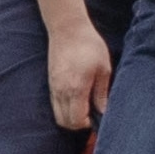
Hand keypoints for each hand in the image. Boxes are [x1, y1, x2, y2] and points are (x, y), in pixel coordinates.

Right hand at [46, 11, 113, 135]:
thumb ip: (102, 93)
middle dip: (78, 125)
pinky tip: (76, 100)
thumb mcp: (103, 68)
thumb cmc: (89, 45)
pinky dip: (64, 109)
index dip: (87, 124)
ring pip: (58, 115)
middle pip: (65, 122)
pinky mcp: (50, 82)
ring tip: (84, 109)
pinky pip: (54, 104)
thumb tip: (103, 111)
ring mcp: (53, 87)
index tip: (97, 118)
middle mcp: (61, 91)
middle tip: (91, 116)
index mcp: (76, 89)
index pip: (77, 120)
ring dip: (70, 118)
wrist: (67, 28)